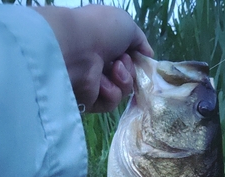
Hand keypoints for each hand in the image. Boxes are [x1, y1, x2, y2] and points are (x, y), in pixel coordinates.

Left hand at [33, 5, 152, 112]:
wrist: (75, 49)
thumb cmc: (100, 30)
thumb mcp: (127, 25)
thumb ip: (140, 41)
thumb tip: (148, 55)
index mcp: (106, 45)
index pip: (128, 59)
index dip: (137, 61)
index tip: (142, 59)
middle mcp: (99, 64)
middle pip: (128, 77)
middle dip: (130, 70)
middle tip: (121, 61)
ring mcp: (94, 84)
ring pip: (122, 91)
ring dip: (124, 80)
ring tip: (114, 69)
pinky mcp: (89, 101)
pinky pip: (111, 102)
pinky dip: (111, 92)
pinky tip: (102, 83)